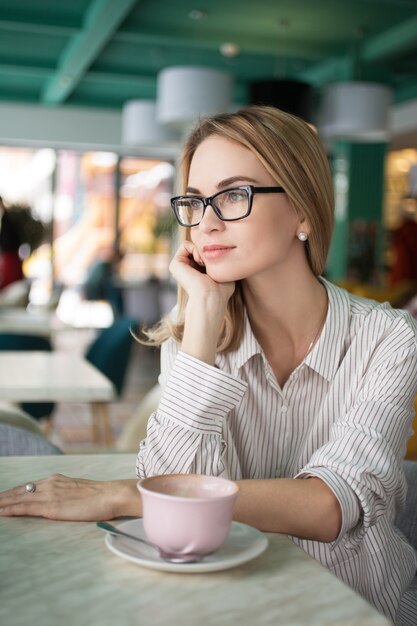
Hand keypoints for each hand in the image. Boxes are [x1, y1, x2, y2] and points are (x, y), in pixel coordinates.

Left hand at [0, 475, 139, 520]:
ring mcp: (49, 494)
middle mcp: (49, 484)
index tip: (1, 498)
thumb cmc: (101, 497)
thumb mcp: (79, 492)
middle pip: (18, 491)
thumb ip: (66, 495)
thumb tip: (62, 502)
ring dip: (1, 503)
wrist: (111, 495)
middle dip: (2, 497)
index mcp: (56, 480)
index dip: (11, 494)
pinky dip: (9, 509)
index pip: (27, 487)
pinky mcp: (50, 507)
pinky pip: (24, 507)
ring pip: (16, 498)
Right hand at [169, 240, 234, 309]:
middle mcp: (186, 269)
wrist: (210, 297)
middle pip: (198, 247)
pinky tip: (199, 261)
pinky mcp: (175, 264)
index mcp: (196, 272)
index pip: (204, 252)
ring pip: (192, 244)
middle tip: (210, 264)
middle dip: (206, 251)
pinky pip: (185, 244)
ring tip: (204, 264)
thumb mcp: (224, 273)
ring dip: (201, 250)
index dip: (212, 253)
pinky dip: (194, 249)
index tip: (216, 265)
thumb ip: (221, 263)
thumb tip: (222, 252)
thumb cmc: (221, 291)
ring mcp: (180, 267)